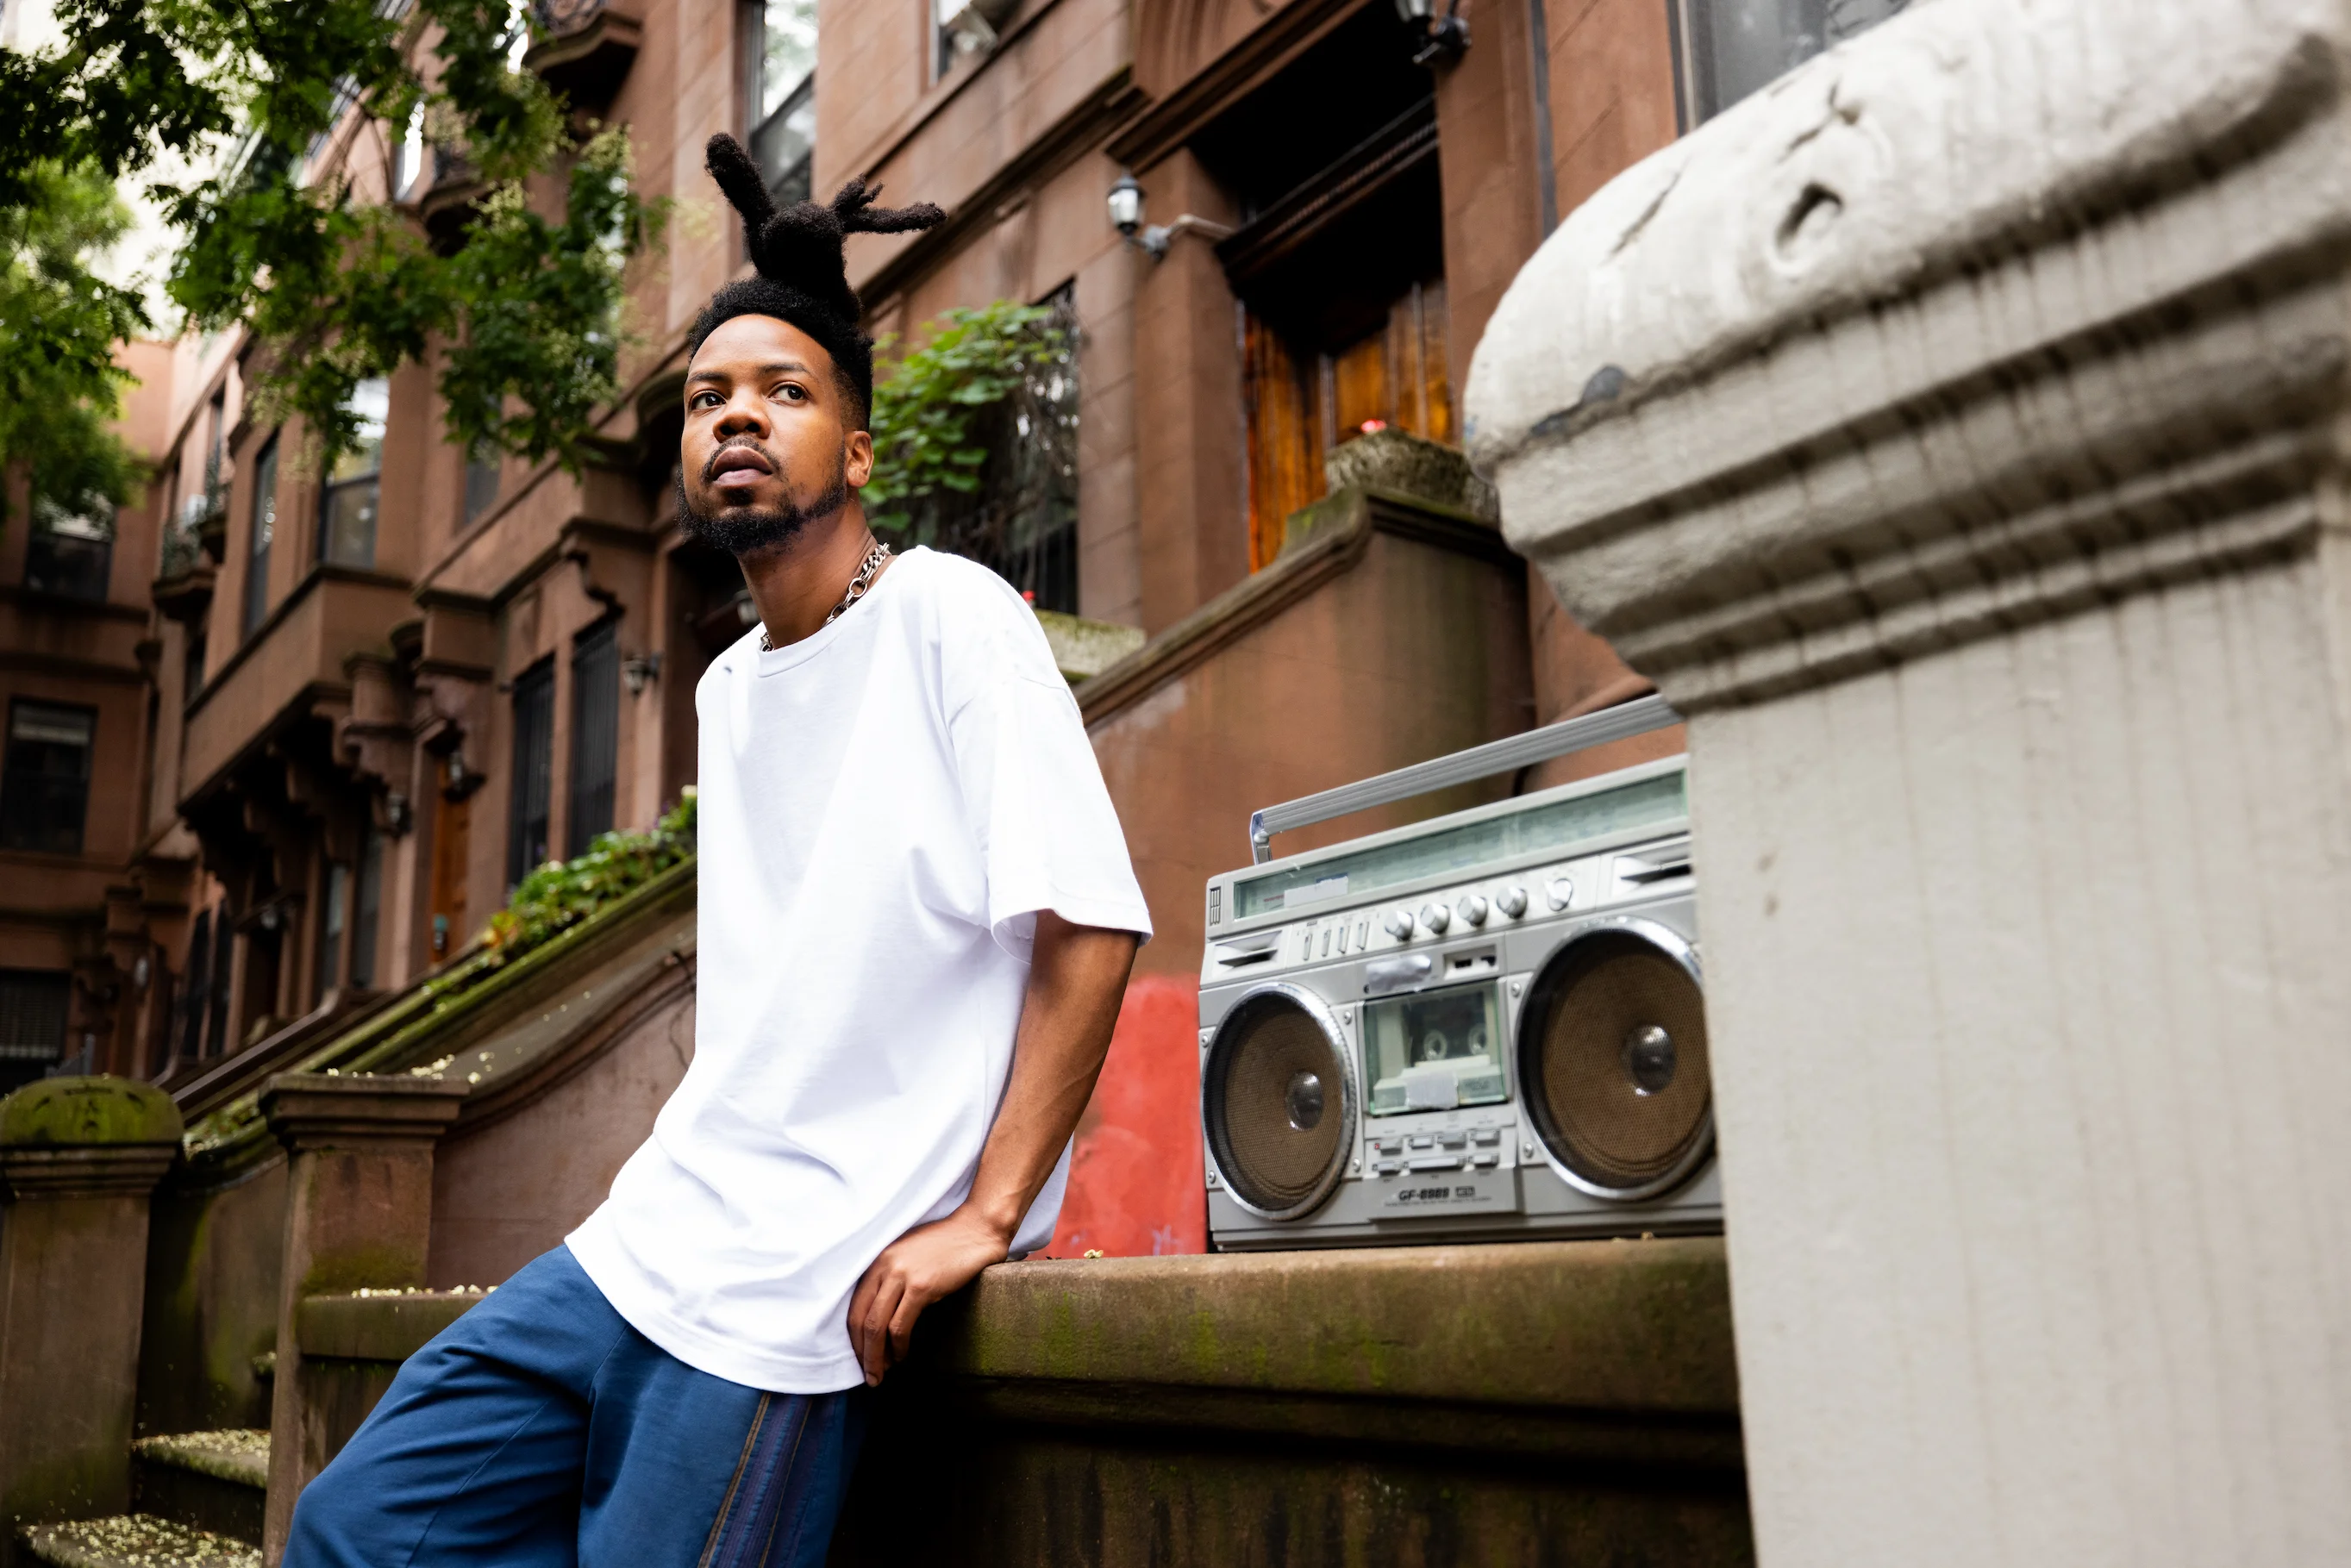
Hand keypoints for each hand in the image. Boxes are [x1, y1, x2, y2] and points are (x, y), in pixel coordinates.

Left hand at [845, 1205, 1011, 1384]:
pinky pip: (901, 1326)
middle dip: (862, 1353)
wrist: (976, 1229)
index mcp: (878, 1260)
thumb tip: (880, 1316)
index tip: (861, 1357)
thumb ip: (891, 1278)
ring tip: (882, 1374)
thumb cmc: (946, 1244)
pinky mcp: (921, 1287)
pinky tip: (902, 1356)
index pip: (854, 1307)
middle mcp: (884, 1267)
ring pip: (876, 1327)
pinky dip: (899, 1347)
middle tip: (869, 1376)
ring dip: (877, 1357)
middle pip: (861, 1320)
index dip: (854, 1338)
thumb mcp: (909, 1256)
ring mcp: (902, 1276)